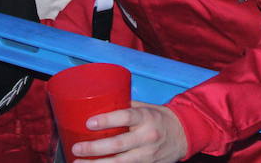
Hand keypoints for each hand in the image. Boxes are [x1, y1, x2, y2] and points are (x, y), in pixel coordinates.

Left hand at [73, 102, 187, 162]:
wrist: (184, 135)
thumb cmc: (160, 118)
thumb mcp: (146, 107)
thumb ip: (125, 107)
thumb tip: (100, 103)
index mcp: (146, 117)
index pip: (125, 117)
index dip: (106, 120)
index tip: (89, 123)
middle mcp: (147, 137)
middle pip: (118, 145)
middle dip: (94, 148)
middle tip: (77, 148)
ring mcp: (147, 154)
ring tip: (79, 162)